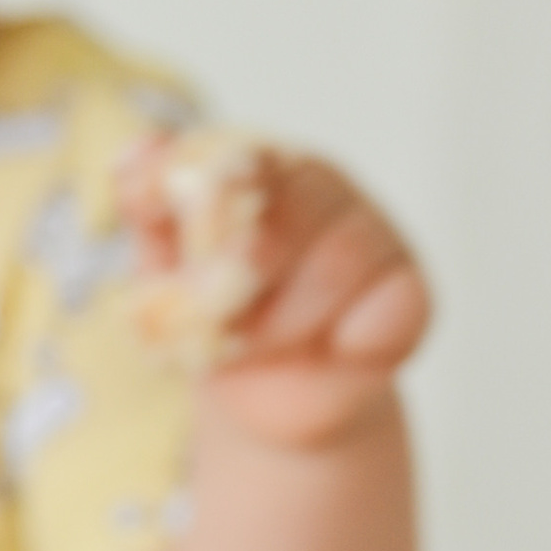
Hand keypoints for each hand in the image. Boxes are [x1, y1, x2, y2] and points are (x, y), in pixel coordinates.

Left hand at [119, 138, 431, 451]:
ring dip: (278, 325)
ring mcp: (374, 235)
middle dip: (236, 286)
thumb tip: (138, 154)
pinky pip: (384, 313)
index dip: (219, 198)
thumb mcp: (162, 263)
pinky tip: (328, 349)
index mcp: (261, 164)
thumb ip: (148, 206)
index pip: (242, 160)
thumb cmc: (211, 313)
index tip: (198, 236)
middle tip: (217, 321)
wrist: (262, 396)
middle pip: (282, 219)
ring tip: (256, 343)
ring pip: (331, 267)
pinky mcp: (411, 294)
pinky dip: (346, 343)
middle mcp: (324, 186)